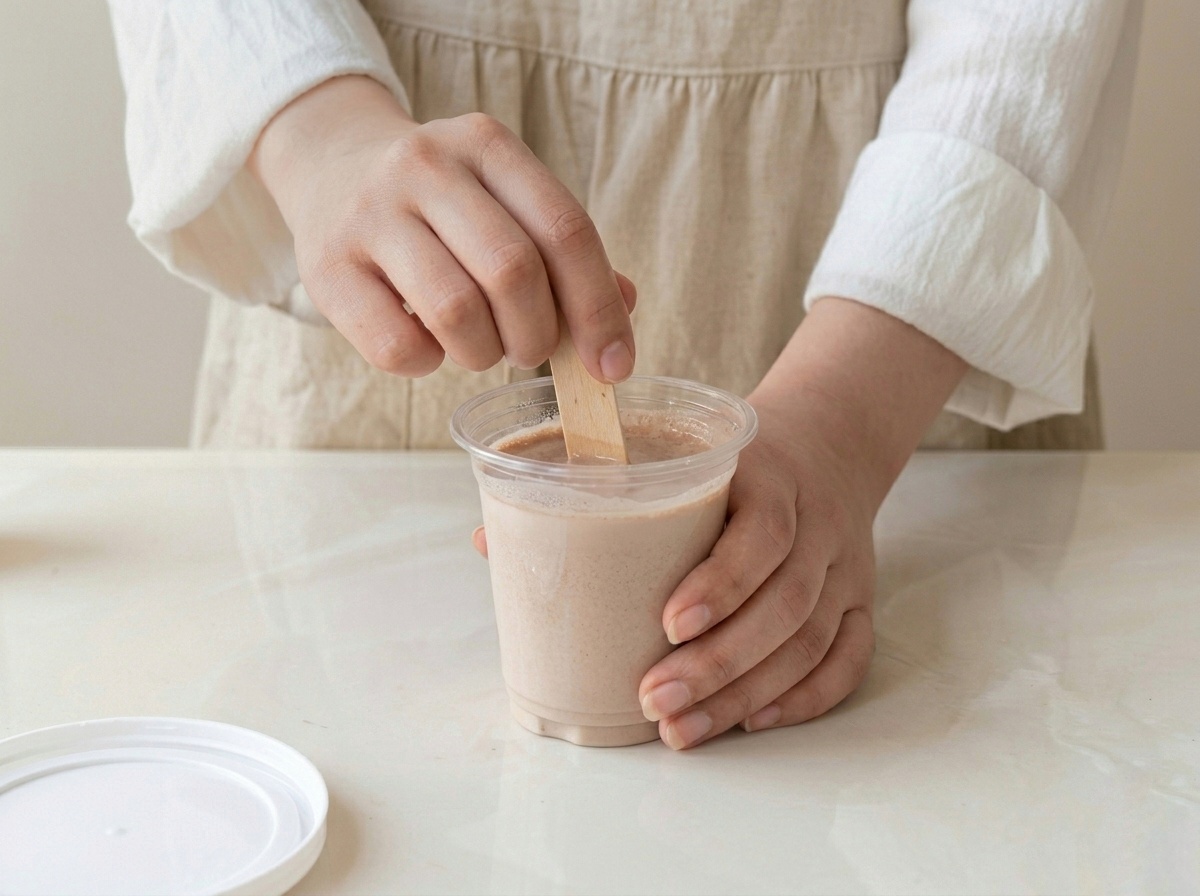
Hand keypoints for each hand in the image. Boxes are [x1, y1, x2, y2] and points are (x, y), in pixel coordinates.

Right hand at [249, 76, 635, 380]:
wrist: (329, 165)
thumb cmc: (442, 205)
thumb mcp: (506, 201)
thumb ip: (564, 254)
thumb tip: (620, 322)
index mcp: (487, 146)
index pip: (565, 229)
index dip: (599, 308)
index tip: (614, 365)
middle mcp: (425, 166)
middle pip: (513, 271)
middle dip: (538, 336)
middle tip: (530, 350)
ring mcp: (369, 214)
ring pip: (456, 311)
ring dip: (484, 354)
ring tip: (481, 347)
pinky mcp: (326, 266)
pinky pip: (397, 345)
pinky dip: (428, 364)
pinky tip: (429, 346)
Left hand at [638, 297, 967, 748]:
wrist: (830, 436)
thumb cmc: (734, 453)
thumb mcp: (679, 447)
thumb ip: (597, 489)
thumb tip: (488, 539)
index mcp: (771, 477)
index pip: (763, 533)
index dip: (722, 582)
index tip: (667, 624)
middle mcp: (818, 524)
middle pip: (786, 603)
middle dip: (720, 662)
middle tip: (654, 700)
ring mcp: (845, 565)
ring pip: (812, 640)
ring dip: (747, 693)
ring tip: (682, 729)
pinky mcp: (858, 598)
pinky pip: (848, 657)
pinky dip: (806, 697)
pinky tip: (753, 721)